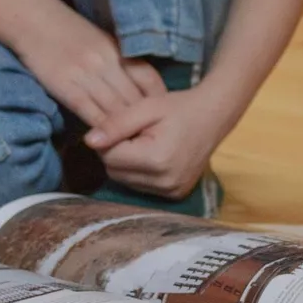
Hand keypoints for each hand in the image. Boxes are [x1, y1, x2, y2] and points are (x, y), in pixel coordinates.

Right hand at [10, 0, 166, 129]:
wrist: (33, 18)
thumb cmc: (67, 30)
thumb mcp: (101, 40)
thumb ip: (119, 61)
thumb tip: (135, 85)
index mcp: (118, 51)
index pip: (149, 80)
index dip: (158, 102)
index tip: (162, 119)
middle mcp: (108, 63)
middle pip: (135, 99)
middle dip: (145, 122)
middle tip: (152, 142)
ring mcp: (87, 75)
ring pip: (115, 110)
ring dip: (124, 132)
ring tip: (132, 148)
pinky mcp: (67, 87)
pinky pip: (90, 113)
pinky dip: (101, 130)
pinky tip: (105, 142)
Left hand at [83, 84, 238, 199]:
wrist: (214, 116)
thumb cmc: (179, 107)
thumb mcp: (146, 107)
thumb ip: (115, 124)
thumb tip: (89, 141)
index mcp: (157, 159)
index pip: (109, 157)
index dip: (109, 139)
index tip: (123, 124)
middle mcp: (165, 182)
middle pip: (115, 172)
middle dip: (116, 152)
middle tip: (133, 132)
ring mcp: (172, 191)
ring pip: (125, 181)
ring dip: (126, 163)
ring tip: (143, 142)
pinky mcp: (175, 195)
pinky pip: (141, 186)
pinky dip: (139, 172)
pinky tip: (151, 155)